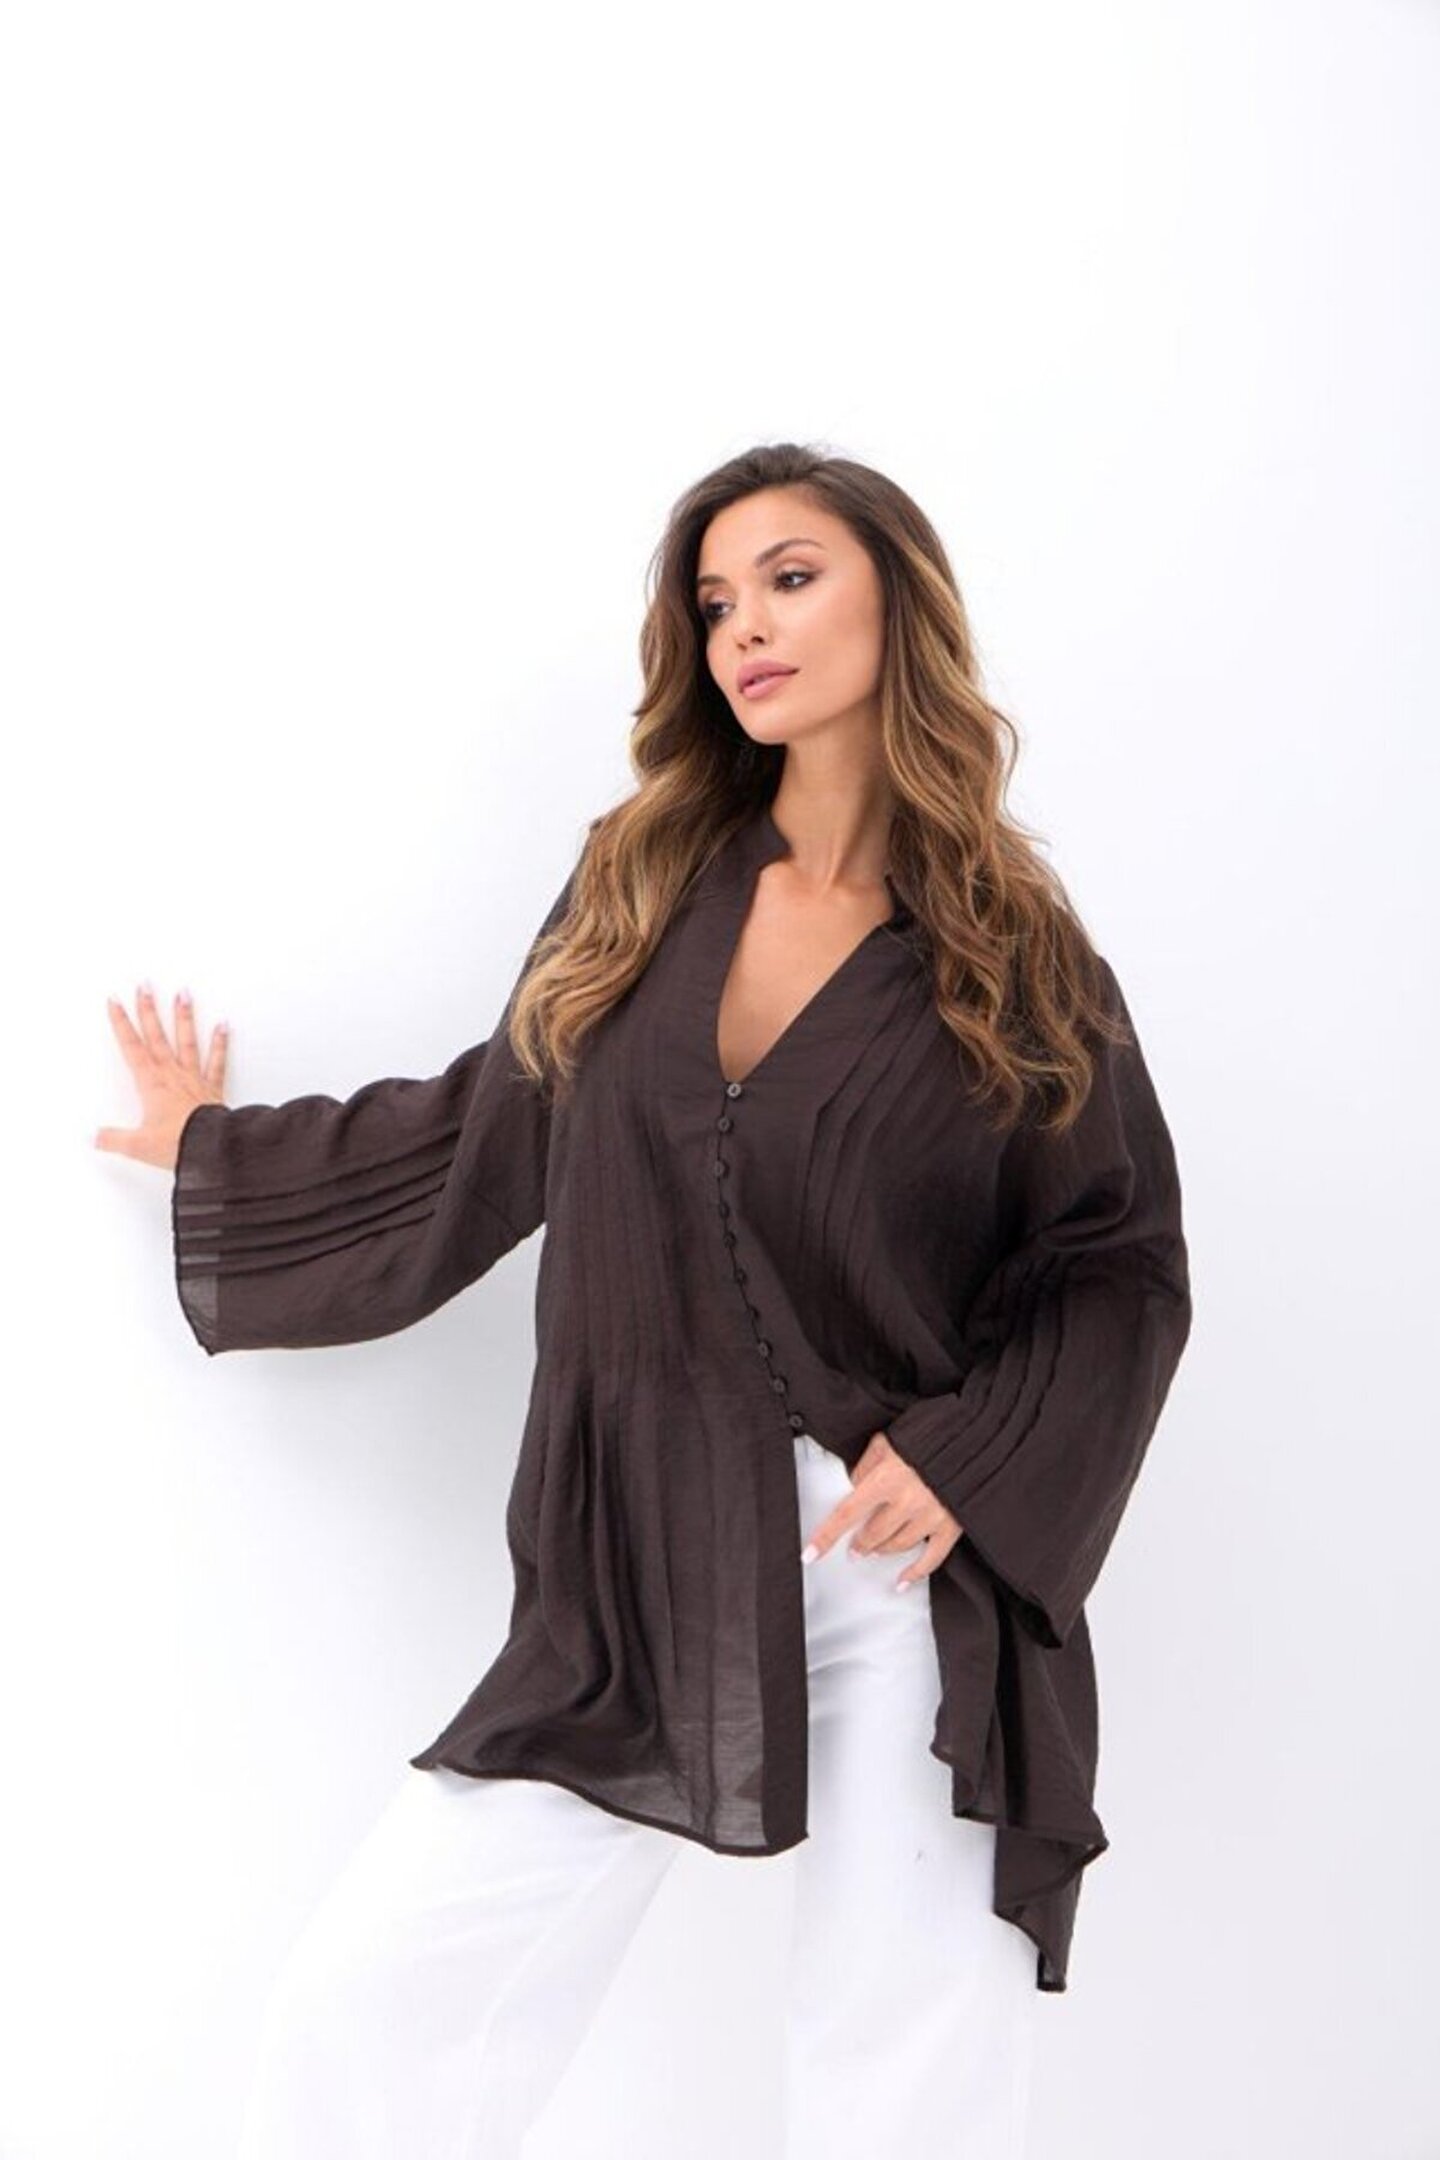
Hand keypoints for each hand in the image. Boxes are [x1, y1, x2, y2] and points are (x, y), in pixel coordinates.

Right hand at [94, 984, 230, 1170]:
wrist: (212, 1149)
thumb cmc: (179, 1144)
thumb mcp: (138, 1145)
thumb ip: (113, 1139)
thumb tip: (94, 1137)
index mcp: (151, 1084)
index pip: (132, 1047)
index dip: (121, 1023)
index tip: (115, 1001)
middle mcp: (172, 1075)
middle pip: (157, 1036)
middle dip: (149, 1009)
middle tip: (146, 985)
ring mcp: (194, 1078)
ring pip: (187, 1041)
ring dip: (184, 1017)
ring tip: (183, 993)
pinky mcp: (212, 1088)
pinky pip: (217, 1062)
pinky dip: (220, 1043)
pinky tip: (223, 1025)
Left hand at [799, 1430, 963, 1591]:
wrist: (972, 1437)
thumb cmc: (928, 1435)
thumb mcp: (887, 1441)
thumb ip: (867, 1464)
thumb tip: (854, 1484)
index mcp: (886, 1478)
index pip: (847, 1513)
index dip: (826, 1536)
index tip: (810, 1553)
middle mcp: (906, 1501)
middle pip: (872, 1535)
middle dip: (860, 1543)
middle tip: (855, 1548)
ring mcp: (930, 1516)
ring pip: (897, 1546)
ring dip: (882, 1550)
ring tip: (875, 1550)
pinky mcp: (951, 1526)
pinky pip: (931, 1559)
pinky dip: (916, 1573)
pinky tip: (904, 1581)